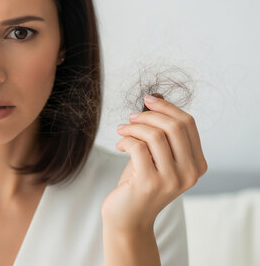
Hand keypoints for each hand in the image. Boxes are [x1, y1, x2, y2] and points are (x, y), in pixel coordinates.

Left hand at [101, 94, 207, 232]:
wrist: (128, 217)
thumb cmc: (140, 182)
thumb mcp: (157, 156)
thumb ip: (162, 134)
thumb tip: (155, 100)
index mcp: (197, 164)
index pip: (188, 123)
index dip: (167, 107)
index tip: (148, 100)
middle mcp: (190, 173)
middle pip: (174, 126)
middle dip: (149, 115)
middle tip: (130, 117)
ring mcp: (171, 179)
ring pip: (155, 135)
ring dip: (133, 127)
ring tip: (122, 130)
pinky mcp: (149, 183)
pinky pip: (137, 147)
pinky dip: (125, 140)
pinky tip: (119, 145)